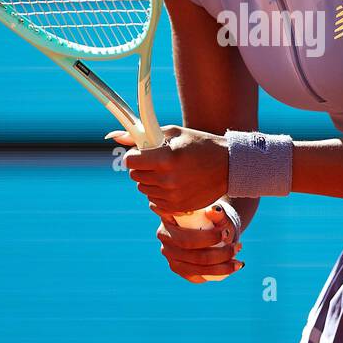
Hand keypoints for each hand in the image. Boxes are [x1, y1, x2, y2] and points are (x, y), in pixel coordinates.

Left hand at [105, 125, 227, 217]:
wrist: (228, 167)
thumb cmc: (199, 145)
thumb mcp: (173, 134)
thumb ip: (143, 135)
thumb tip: (114, 136)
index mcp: (166, 158)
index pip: (130, 161)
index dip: (134, 155)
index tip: (142, 153)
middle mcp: (167, 179)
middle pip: (135, 175)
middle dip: (142, 166)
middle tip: (157, 161)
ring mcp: (172, 196)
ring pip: (143, 188)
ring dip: (150, 180)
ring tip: (168, 171)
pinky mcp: (177, 207)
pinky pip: (153, 200)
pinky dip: (159, 192)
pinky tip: (173, 183)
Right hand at [156, 204, 244, 283]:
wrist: (207, 225)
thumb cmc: (210, 216)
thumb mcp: (215, 212)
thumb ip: (216, 212)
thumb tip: (215, 210)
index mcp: (167, 222)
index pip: (186, 238)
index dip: (208, 238)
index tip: (226, 233)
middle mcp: (165, 241)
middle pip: (194, 255)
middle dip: (220, 254)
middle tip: (238, 247)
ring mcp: (170, 257)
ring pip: (197, 269)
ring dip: (222, 267)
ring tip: (239, 260)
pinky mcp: (179, 269)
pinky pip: (198, 277)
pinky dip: (217, 274)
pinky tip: (232, 268)